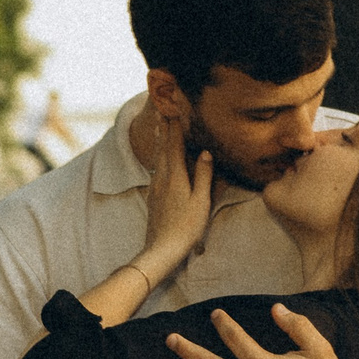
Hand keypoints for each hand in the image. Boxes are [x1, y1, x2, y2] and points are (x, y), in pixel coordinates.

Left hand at [140, 105, 214, 268]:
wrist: (161, 249)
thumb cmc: (185, 227)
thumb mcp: (200, 201)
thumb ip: (203, 175)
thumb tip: (205, 152)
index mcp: (175, 176)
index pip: (174, 145)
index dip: (174, 126)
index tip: (173, 109)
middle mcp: (161, 178)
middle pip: (162, 148)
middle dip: (163, 128)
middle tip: (161, 110)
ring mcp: (155, 187)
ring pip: (157, 158)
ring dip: (159, 141)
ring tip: (159, 128)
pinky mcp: (153, 196)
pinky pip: (156, 169)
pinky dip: (158, 157)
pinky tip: (160, 159)